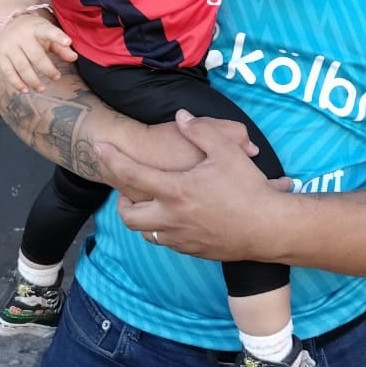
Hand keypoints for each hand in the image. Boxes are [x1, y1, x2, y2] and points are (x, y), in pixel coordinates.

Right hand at [0, 15, 74, 92]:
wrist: (7, 23)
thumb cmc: (33, 32)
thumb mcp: (48, 33)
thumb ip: (61, 46)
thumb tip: (74, 58)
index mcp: (36, 28)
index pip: (48, 31)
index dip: (58, 37)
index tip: (68, 42)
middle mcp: (21, 36)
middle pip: (35, 55)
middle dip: (47, 69)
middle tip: (56, 77)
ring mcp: (9, 46)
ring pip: (22, 66)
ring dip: (33, 80)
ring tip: (42, 88)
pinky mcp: (0, 56)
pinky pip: (8, 72)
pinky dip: (17, 83)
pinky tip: (26, 90)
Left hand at [100, 110, 290, 260]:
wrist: (268, 229)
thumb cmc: (248, 188)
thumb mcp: (226, 150)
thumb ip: (200, 130)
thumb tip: (181, 116)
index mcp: (175, 191)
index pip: (131, 174)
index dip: (111, 159)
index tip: (97, 147)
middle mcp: (170, 218)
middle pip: (129, 216)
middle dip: (121, 201)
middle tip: (127, 189)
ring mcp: (180, 238)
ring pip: (145, 232)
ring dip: (143, 217)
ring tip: (151, 202)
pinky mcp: (192, 250)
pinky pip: (166, 241)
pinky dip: (163, 228)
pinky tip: (177, 216)